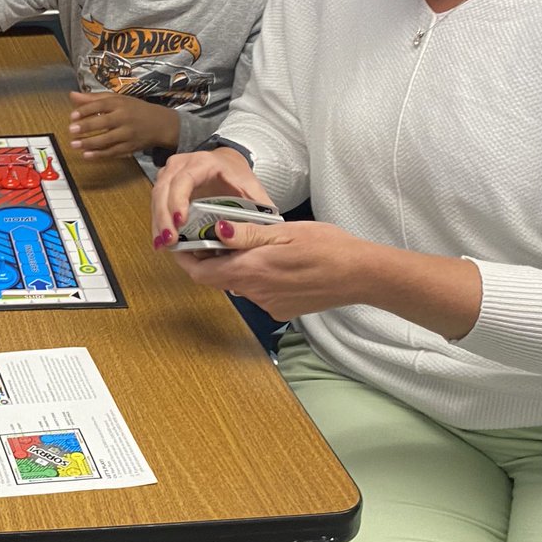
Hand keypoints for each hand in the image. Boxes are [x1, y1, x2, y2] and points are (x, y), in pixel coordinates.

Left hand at [68, 91, 178, 157]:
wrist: (161, 124)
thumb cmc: (135, 109)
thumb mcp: (117, 100)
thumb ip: (94, 99)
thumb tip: (72, 96)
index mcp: (120, 103)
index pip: (101, 105)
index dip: (86, 110)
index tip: (72, 116)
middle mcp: (124, 118)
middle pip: (104, 122)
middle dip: (87, 126)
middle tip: (71, 130)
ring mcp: (128, 133)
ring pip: (107, 139)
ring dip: (90, 143)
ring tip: (74, 145)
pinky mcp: (130, 147)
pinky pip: (113, 152)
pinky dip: (100, 155)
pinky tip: (87, 155)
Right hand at [151, 147, 273, 247]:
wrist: (227, 163)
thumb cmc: (237, 175)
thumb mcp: (251, 188)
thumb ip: (259, 207)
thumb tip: (269, 229)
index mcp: (204, 162)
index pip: (184, 179)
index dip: (179, 200)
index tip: (180, 222)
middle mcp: (182, 163)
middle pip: (164, 189)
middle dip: (164, 216)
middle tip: (170, 240)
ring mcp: (170, 172)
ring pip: (156, 196)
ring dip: (158, 221)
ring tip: (163, 244)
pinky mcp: (164, 183)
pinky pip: (156, 202)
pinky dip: (157, 222)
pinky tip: (160, 241)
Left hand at [168, 218, 367, 320]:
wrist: (361, 275)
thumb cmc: (328, 248)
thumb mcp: (283, 231)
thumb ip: (245, 235)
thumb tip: (215, 231)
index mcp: (251, 270)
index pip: (201, 273)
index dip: (186, 260)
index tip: (180, 245)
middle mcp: (255, 292)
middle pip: (219, 278)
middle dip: (213, 258)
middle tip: (216, 234)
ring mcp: (268, 304)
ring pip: (239, 284)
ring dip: (238, 266)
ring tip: (254, 242)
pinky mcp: (282, 309)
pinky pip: (259, 292)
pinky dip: (258, 277)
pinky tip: (278, 262)